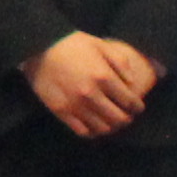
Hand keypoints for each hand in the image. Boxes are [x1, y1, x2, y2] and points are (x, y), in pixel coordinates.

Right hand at [24, 31, 151, 139]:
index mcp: (103, 76)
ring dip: (111, 127)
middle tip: (126, 116)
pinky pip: (82, 131)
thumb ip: (121, 63)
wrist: (39, 46)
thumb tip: (132, 83)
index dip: (137, 107)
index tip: (137, 107)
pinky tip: (94, 126)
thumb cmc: (72, 44)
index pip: (129, 101)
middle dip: (126, 118)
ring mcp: (75, 105)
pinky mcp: (61, 111)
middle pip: (118, 118)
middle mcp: (91, 94)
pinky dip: (92, 132)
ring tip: (110, 122)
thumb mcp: (101, 45)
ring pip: (102, 128)